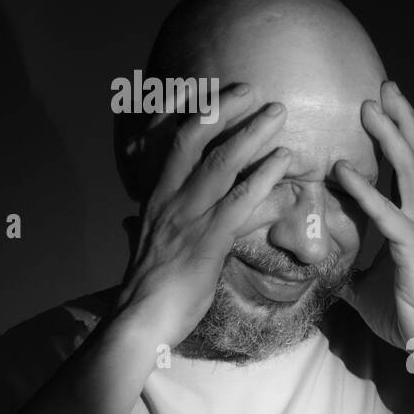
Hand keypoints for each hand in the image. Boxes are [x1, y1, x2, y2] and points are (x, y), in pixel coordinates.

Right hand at [116, 85, 292, 346]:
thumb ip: (139, 229)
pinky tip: (284, 165)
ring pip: (220, 165)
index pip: (168, 142)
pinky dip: (264, 179)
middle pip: (194, 141)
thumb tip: (129, 222)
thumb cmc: (145, 290)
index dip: (190, 113)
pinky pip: (239, 203)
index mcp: (153, 198)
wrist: (139, 323)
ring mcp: (187, 219)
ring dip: (252, 135)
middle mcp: (168, 200)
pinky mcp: (207, 243)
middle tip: (253, 90)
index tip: (213, 91)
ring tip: (277, 114)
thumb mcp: (140, 249)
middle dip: (223, 110)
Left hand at [333, 81, 413, 349]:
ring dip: (390, 136)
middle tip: (383, 85)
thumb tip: (323, 265)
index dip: (398, 134)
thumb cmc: (411, 315)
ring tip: (369, 106)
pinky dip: (364, 190)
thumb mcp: (368, 287)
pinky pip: (387, 213)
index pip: (410, 166)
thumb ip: (349, 268)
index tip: (383, 104)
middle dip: (401, 118)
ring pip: (411, 171)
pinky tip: (342, 171)